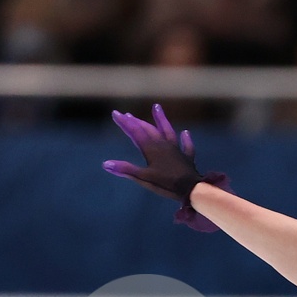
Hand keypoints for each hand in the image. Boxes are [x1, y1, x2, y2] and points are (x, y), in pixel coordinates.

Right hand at [103, 104, 230, 232]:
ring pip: (168, 131)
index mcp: (151, 149)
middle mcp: (163, 145)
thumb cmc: (166, 184)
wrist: (191, 188)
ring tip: (157, 107)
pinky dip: (186, 139)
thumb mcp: (144, 178)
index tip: (115, 113)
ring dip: (162, 120)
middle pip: (149, 129)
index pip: (135, 132)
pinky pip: (186, 146)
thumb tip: (105, 164)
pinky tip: (185, 133)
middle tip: (128, 115)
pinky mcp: (187, 157)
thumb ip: (126, 170)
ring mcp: (176, 150)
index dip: (125, 123)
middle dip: (137, 121)